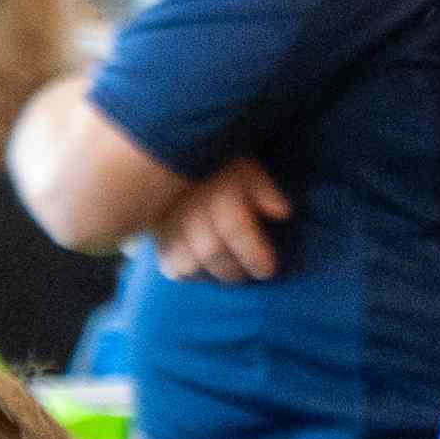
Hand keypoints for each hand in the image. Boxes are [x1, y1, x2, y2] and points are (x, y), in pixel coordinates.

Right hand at [155, 151, 289, 282]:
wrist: (174, 163)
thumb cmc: (221, 170)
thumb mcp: (248, 170)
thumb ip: (265, 190)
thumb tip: (283, 213)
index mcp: (213, 188)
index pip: (233, 227)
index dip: (252, 253)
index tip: (268, 271)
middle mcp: (187, 207)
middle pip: (210, 250)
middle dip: (235, 270)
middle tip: (252, 275)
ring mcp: (166, 224)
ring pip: (188, 264)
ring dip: (212, 275)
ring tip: (231, 273)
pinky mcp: (156, 237)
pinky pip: (171, 268)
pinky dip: (190, 275)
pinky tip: (207, 269)